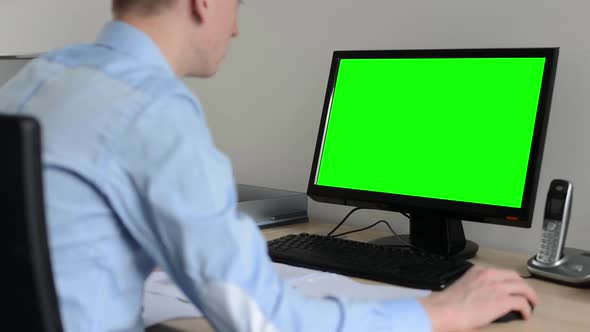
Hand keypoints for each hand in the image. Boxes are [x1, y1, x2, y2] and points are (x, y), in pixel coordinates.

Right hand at [419, 265, 538, 331]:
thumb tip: (485, 298)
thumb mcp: (463, 287)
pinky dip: (527, 309)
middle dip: (523, 286)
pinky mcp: (503, 300)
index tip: (512, 288)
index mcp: (478, 271)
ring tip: (532, 304)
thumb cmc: (448, 304)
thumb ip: (476, 287)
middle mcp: (490, 275)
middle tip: (527, 295)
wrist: (444, 310)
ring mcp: (498, 287)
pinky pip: (522, 302)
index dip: (510, 281)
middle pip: (515, 277)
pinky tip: (525, 315)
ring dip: (530, 296)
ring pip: (523, 287)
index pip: (501, 273)